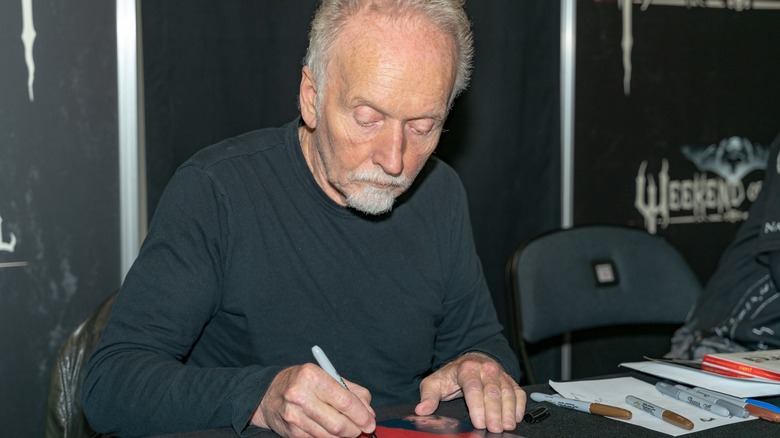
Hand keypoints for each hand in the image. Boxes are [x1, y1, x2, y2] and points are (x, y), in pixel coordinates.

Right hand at [251, 364, 375, 436]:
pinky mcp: (292, 432)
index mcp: (312, 376)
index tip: (370, 421)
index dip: (362, 415)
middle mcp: (300, 395)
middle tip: (362, 429)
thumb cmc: (303, 383)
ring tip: (348, 429)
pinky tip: (331, 430)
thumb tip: (369, 412)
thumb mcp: (327, 376)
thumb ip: (351, 391)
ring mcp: (294, 416)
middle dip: (355, 429)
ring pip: (329, 435)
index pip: (345, 401)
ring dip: (344, 435)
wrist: (268, 394)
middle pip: (338, 423)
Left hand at [415, 353, 525, 432]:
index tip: (479, 422)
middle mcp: (486, 370)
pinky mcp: (509, 380)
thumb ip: (429, 397)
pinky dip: (519, 405)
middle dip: (494, 412)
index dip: (477, 406)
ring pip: (507, 392)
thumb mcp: (435, 383)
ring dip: (508, 411)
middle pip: (492, 392)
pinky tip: (516, 418)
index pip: (473, 388)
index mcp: (467, 369)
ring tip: (507, 426)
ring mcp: (500, 374)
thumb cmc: (452, 376)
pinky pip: (518, 392)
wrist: (471, 361)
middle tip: (495, 428)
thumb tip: (422, 410)